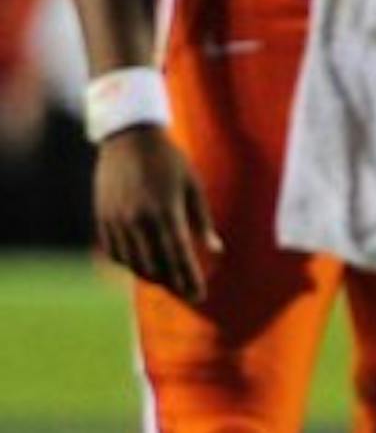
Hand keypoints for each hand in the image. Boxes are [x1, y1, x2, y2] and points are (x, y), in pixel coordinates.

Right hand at [94, 125, 221, 301]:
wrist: (128, 137)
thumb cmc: (169, 161)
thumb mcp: (193, 186)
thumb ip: (202, 220)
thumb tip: (216, 250)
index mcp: (165, 211)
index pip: (179, 256)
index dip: (190, 279)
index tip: (200, 295)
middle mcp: (139, 219)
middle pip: (156, 265)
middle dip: (173, 283)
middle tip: (187, 292)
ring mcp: (117, 219)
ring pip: (133, 262)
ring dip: (151, 276)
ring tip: (167, 282)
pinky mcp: (102, 217)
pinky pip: (114, 252)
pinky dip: (129, 263)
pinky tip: (142, 265)